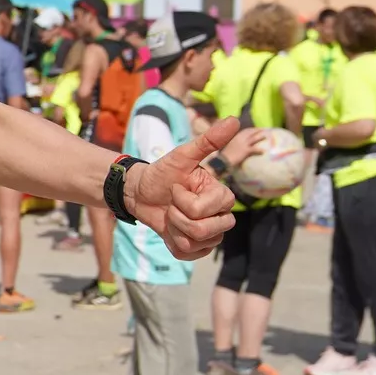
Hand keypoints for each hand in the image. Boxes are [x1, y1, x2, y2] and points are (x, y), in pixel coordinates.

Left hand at [126, 117, 238, 259]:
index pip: (203, 210)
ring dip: (174, 230)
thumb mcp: (182, 155)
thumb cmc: (162, 173)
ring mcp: (211, 234)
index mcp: (222, 196)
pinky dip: (174, 244)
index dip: (182, 201)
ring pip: (196, 244)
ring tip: (171, 216)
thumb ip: (208, 141)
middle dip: (177, 217)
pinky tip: (171, 231)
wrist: (140, 192)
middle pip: (204, 231)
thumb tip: (235, 119)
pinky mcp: (198, 248)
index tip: (175, 189)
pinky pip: (189, 255)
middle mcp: (221, 216)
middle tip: (171, 205)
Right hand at [218, 126, 266, 165]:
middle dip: (258, 130)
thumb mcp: (229, 148)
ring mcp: (242, 144)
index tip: (257, 129)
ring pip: (254, 138)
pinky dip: (259, 150)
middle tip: (265, 130)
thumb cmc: (225, 156)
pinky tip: (264, 152)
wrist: (222, 161)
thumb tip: (241, 148)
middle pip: (250, 132)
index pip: (245, 131)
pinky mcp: (245, 150)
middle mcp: (239, 139)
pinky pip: (254, 149)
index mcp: (235, 137)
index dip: (252, 130)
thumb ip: (235, 146)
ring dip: (261, 136)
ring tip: (267, 136)